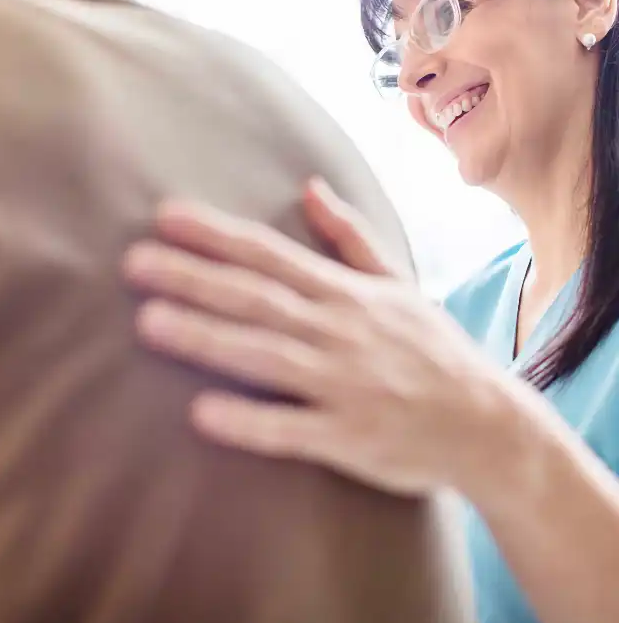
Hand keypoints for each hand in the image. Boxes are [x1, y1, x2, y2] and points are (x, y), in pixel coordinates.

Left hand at [123, 196, 506, 496]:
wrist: (488, 425)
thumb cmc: (432, 349)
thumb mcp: (398, 282)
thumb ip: (350, 235)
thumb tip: (312, 185)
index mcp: (345, 292)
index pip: (269, 254)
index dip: (216, 235)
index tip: (164, 217)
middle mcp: (339, 330)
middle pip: (256, 297)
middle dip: (194, 278)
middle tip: (134, 263)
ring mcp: (343, 383)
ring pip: (265, 355)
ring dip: (207, 338)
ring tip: (148, 323)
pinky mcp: (349, 437)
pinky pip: (292, 429)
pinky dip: (249, 420)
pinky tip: (201, 413)